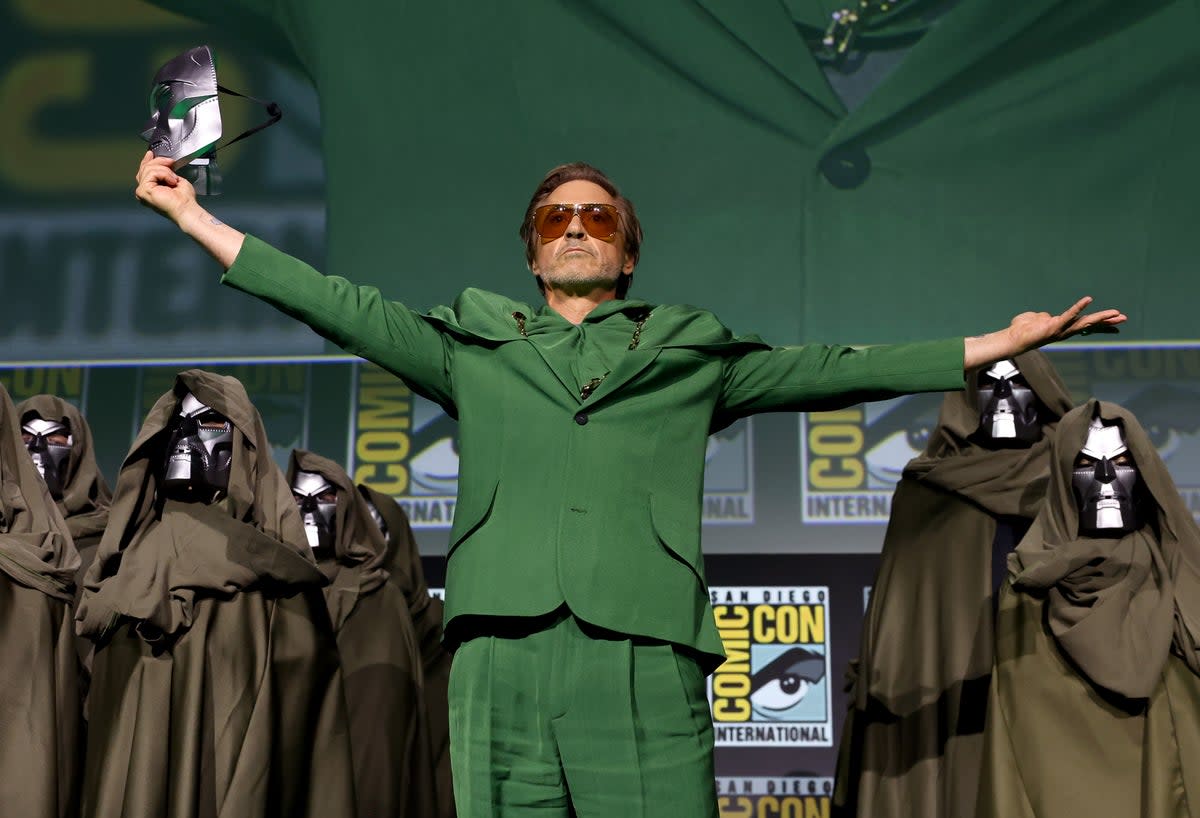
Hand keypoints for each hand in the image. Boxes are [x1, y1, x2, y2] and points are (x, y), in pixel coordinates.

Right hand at [134, 150, 197, 223]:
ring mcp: (141, 191)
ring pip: (149, 169)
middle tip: (171, 163)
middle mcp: (143, 191)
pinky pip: (152, 173)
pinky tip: (172, 182)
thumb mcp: (174, 179)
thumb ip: (165, 172)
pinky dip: (165, 174)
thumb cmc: (184, 199)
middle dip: (159, 162)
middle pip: (145, 168)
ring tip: (174, 179)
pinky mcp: (144, 190)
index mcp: (150, 190)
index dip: (147, 161)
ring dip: (166, 171)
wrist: (186, 208)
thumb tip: (164, 163)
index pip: (144, 171)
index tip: (151, 153)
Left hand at [963, 297, 1126, 369]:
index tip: (1116, 321)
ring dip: (1100, 317)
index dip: (1100, 324)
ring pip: (1084, 322)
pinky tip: (1088, 299)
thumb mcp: (1037, 319)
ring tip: (1115, 314)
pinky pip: (1068, 315)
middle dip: (1107, 322)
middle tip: (1123, 318)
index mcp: (1063, 327)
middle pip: (1090, 325)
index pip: (1085, 324)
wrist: (1013, 337)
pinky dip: (1078, 307)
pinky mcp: (1054, 325)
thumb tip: (1045, 315)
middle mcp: (1064, 330)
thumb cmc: (1022, 329)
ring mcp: (1060, 329)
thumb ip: (1043, 316)